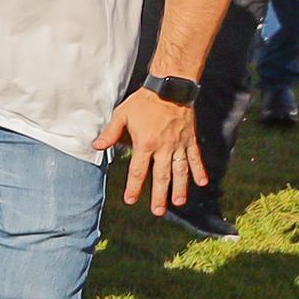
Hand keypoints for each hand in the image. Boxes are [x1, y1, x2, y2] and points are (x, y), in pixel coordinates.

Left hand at [97, 89, 205, 212]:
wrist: (170, 87)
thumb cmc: (144, 101)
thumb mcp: (123, 114)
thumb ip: (111, 133)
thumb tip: (97, 146)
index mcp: (145, 143)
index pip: (138, 171)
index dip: (134, 187)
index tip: (130, 200)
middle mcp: (164, 147)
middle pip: (161, 176)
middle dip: (159, 195)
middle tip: (157, 211)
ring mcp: (179, 144)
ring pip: (180, 171)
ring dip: (180, 188)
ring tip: (179, 203)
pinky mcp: (189, 139)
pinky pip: (195, 157)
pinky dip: (199, 170)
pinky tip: (201, 183)